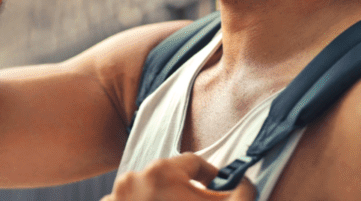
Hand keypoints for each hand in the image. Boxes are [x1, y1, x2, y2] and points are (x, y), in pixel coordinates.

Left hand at [101, 154, 256, 200]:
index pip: (195, 163)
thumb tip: (244, 183)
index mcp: (162, 171)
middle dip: (185, 193)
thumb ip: (243, 192)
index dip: (211, 178)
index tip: (217, 191)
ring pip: (146, 193)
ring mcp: (115, 199)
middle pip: (169, 178)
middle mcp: (134, 179)